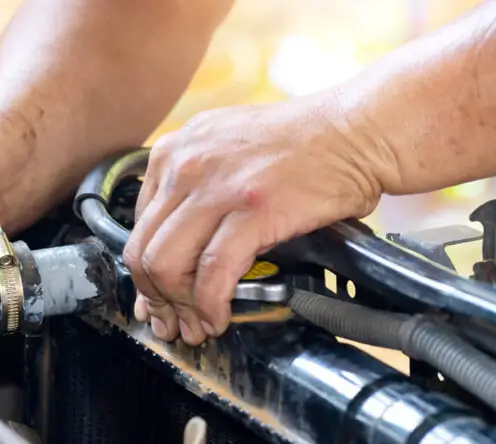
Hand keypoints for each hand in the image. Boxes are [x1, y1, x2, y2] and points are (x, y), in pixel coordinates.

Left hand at [123, 98, 388, 344]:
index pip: (138, 227)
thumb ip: (193, 190)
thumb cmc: (303, 145)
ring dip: (178, 308)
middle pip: (143, 250)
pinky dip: (210, 306)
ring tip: (197, 326)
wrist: (358, 130)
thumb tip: (175, 249)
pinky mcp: (252, 210)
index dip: (145, 273)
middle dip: (154, 298)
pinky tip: (219, 318)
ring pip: (167, 265)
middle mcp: (185, 165)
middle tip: (172, 323)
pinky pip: (212, 273)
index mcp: (174, 152)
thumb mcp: (226, 149)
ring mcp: (216, 187)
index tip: (158, 298)